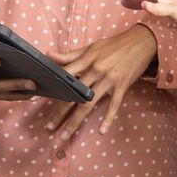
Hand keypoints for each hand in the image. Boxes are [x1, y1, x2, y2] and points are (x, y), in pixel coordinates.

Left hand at [44, 24, 156, 139]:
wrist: (141, 41)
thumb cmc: (114, 44)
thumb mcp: (92, 47)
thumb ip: (70, 54)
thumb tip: (48, 54)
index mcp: (87, 60)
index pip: (64, 76)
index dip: (51, 88)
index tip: (36, 100)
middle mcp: (96, 71)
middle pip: (74, 95)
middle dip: (60, 112)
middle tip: (49, 126)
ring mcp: (109, 80)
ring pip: (89, 104)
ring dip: (75, 121)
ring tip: (64, 134)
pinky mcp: (122, 87)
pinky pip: (113, 105)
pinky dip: (108, 119)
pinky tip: (102, 131)